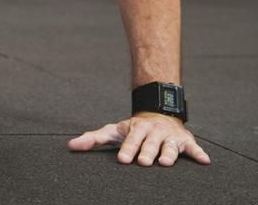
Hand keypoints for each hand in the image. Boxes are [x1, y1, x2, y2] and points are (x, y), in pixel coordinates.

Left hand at [68, 113, 210, 165]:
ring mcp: (170, 136)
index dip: (127, 149)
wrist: (158, 114)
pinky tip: (204, 161)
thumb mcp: (114, 130)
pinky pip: (193, 148)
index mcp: (136, 128)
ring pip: (170, 145)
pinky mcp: (186, 141)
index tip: (123, 159)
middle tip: (143, 162)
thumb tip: (71, 146)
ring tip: (165, 162)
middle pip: (150, 143)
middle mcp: (153, 131)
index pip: (130, 140)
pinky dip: (199, 153)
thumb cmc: (133, 129)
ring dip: (169, 153)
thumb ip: (94, 138)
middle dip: (146, 152)